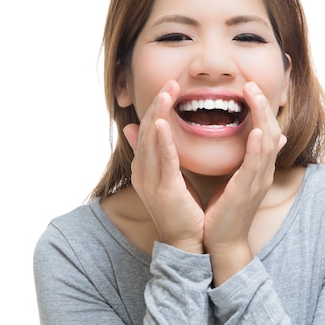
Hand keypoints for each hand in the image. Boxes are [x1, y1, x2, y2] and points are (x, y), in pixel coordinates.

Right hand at [123, 80, 204, 253]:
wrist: (185, 242)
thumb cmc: (181, 210)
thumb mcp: (166, 178)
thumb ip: (159, 154)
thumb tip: (139, 131)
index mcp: (145, 168)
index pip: (147, 130)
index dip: (156, 107)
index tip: (169, 88)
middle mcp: (143, 171)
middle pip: (146, 130)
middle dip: (156, 104)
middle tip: (170, 82)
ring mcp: (151, 181)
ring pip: (151, 140)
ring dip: (157, 114)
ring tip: (166, 92)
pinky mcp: (164, 190)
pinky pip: (162, 161)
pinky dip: (161, 141)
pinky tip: (161, 123)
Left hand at [203, 81, 286, 283]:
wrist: (222, 241)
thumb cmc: (226, 210)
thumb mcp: (239, 179)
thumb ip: (247, 157)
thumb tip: (262, 137)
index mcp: (258, 167)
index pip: (266, 130)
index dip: (260, 108)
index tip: (249, 87)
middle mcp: (262, 171)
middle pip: (271, 131)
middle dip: (262, 106)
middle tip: (251, 84)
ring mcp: (258, 181)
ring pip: (267, 143)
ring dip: (262, 118)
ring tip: (254, 96)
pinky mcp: (247, 192)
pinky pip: (256, 166)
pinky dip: (257, 148)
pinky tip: (255, 132)